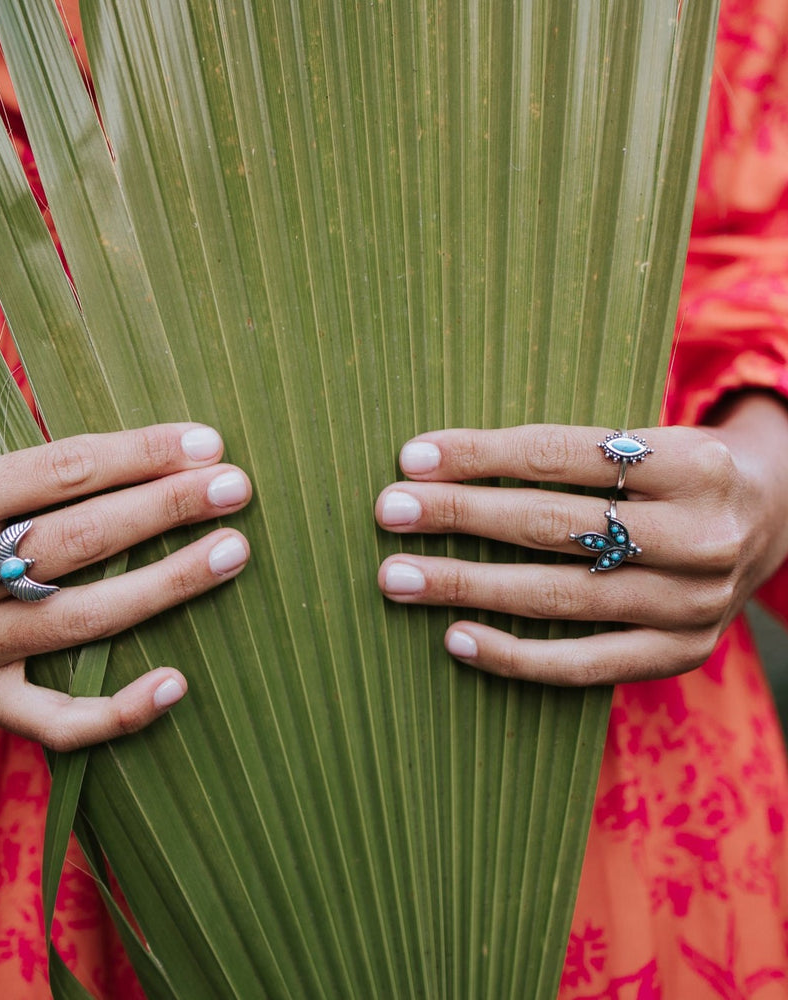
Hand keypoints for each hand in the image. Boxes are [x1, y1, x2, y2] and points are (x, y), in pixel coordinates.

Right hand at [0, 423, 251, 748]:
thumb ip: (48, 473)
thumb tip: (169, 460)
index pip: (61, 472)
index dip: (141, 455)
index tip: (208, 443)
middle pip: (77, 542)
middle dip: (166, 509)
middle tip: (234, 489)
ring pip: (80, 620)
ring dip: (167, 585)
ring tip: (230, 552)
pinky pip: (54, 720)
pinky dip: (118, 710)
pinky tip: (177, 683)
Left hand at [375, 393, 787, 684]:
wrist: (772, 521)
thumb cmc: (675, 473)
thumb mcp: (646, 441)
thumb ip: (564, 453)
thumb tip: (438, 463)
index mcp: (691, 462)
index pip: (565, 455)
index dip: (482, 455)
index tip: (412, 457)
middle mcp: (701, 534)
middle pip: (555, 525)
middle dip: (461, 515)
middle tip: (389, 511)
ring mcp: (693, 603)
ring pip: (559, 595)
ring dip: (466, 584)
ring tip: (398, 577)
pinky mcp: (680, 653)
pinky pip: (585, 664)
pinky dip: (515, 655)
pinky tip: (455, 637)